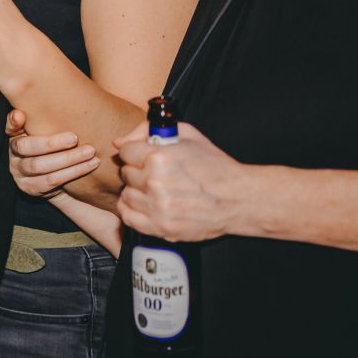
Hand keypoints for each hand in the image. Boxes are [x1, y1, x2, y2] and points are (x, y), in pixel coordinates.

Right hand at [6, 108, 99, 196]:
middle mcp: (14, 155)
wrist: (66, 178)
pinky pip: (51, 181)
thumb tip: (32, 104)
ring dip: (68, 159)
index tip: (21, 116)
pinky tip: (89, 165)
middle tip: (75, 137)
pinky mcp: (30, 189)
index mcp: (16, 136)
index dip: (13, 123)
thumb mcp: (54, 129)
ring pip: (40, 166)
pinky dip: (72, 172)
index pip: (11, 128)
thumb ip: (49, 116)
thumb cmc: (62, 146)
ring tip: (90, 152)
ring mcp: (20, 174)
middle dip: (53, 143)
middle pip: (27, 148)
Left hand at [115, 122, 245, 241]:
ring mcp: (158, 207)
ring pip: (126, 196)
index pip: (125, 152)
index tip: (144, 157)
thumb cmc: (214, 166)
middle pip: (126, 174)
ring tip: (154, 190)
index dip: (135, 154)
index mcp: (159, 157)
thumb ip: (147, 131)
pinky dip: (133, 211)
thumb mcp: (187, 135)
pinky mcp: (161, 227)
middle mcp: (155, 182)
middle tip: (155, 174)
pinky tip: (146, 205)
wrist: (238, 198)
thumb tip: (119, 143)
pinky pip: (128, 217)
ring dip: (136, 192)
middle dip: (138, 172)